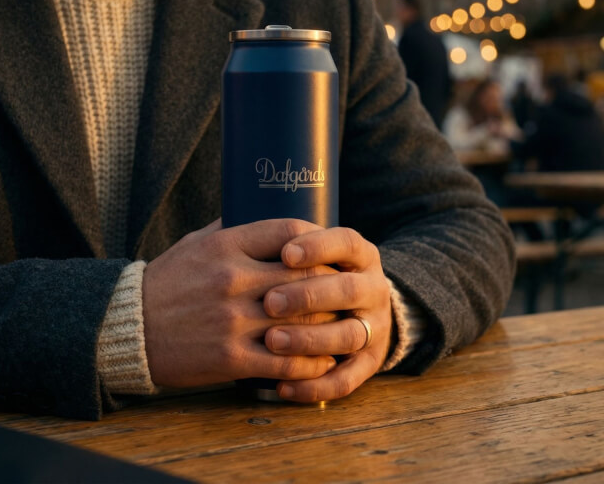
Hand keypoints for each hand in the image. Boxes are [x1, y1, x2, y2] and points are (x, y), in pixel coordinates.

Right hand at [142, 219, 339, 387]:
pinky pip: (285, 362)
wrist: (128, 328)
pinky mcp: (231, 358)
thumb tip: (266, 217)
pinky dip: (311, 364)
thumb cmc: (166, 282)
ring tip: (342, 327)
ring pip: (303, 321)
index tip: (330, 250)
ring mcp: (233, 320)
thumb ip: (232, 230)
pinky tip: (322, 361)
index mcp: (226, 246)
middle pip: (306, 275)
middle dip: (331, 283)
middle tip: (344, 289)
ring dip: (329, 326)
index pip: (289, 232)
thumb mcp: (195, 243)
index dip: (319, 240)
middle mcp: (233, 280)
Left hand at [262, 227, 391, 402]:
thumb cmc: (307, 275)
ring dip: (310, 340)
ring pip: (348, 335)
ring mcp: (374, 326)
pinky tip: (282, 387)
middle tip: (269, 302)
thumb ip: (273, 236)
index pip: (345, 242)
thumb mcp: (302, 251)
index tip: (285, 253)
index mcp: (358, 254)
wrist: (355, 310)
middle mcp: (373, 287)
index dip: (318, 246)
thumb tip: (229, 217)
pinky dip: (315, 385)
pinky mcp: (369, 363)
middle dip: (308, 295)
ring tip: (271, 341)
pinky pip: (347, 379)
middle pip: (348, 288)